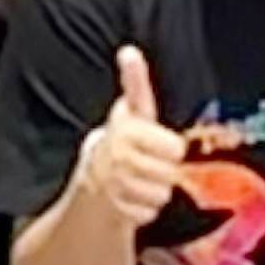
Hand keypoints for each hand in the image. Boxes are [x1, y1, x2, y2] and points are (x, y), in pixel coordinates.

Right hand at [68, 43, 191, 229]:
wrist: (91, 183)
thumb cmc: (120, 144)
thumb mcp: (130, 114)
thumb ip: (135, 85)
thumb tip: (129, 51)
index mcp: (124, 130)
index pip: (173, 147)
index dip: (170, 148)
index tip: (163, 147)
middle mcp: (116, 157)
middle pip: (170, 173)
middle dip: (165, 171)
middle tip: (151, 165)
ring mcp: (113, 186)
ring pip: (161, 194)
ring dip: (155, 192)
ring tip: (141, 182)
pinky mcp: (113, 212)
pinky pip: (148, 213)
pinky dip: (145, 209)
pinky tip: (133, 199)